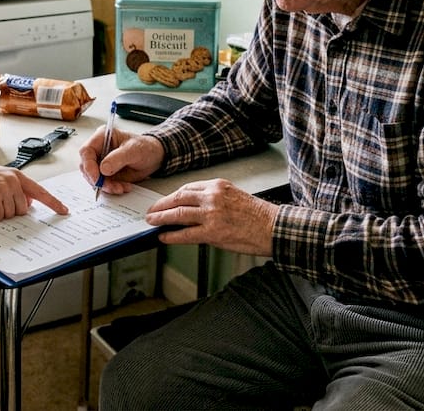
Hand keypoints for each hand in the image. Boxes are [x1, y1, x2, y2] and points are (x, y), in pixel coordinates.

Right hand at [0, 161, 68, 220]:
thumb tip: (27, 203)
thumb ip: (15, 188)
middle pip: (23, 209)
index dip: (53, 202)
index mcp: (16, 175)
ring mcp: (4, 188)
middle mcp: (12, 180)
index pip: (40, 191)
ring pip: (10, 214)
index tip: (63, 210)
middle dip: (9, 210)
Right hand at [78, 127, 162, 194]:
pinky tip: (123, 187)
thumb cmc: (144, 147)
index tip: (97, 178)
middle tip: (110, 186)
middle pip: (86, 167)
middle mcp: (98, 150)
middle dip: (98, 179)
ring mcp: (101, 163)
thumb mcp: (133, 150)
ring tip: (121, 187)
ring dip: (106, 186)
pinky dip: (112, 188)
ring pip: (94, 178)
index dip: (88, 166)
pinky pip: (103, 184)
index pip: (86, 151)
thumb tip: (103, 168)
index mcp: (101, 137)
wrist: (153, 157)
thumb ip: (118, 158)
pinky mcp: (106, 174)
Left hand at [145, 179, 277, 256]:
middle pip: (179, 198)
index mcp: (218, 186)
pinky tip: (164, 237)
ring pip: (178, 214)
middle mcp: (213, 197)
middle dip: (161, 205)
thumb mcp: (234, 197)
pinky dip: (172, 236)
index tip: (165, 201)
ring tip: (152, 222)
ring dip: (161, 218)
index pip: (187, 188)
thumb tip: (193, 210)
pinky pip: (186, 234)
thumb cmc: (257, 215)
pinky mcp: (213, 232)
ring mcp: (212, 214)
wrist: (273, 228)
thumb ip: (213, 200)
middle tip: (151, 210)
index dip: (172, 196)